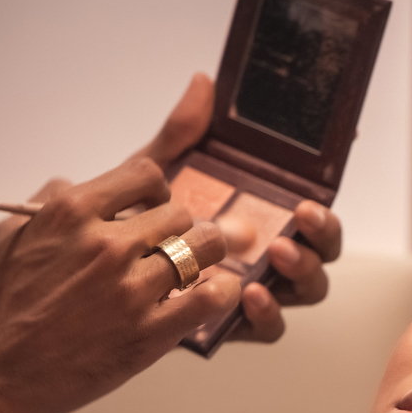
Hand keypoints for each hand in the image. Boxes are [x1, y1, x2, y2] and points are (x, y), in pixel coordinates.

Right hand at [0, 157, 237, 412]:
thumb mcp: (10, 236)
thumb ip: (50, 203)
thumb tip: (82, 185)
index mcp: (71, 212)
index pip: (145, 174)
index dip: (156, 191)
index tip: (153, 208)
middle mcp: (106, 245)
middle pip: (180, 214)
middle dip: (179, 229)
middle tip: (172, 249)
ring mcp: (131, 289)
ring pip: (204, 248)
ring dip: (204, 257)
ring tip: (195, 270)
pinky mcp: (149, 333)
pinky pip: (211, 298)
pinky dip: (221, 292)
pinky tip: (212, 295)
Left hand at [135, 74, 343, 343]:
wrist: (88, 275)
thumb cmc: (134, 224)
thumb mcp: (158, 175)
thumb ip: (182, 136)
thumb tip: (203, 84)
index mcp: (266, 220)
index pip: (312, 218)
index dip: (323, 212)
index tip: (309, 199)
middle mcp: (269, 258)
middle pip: (320, 254)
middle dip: (322, 237)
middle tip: (302, 218)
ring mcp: (256, 291)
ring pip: (302, 292)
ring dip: (301, 271)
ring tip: (277, 252)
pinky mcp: (233, 323)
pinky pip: (267, 328)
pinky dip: (267, 313)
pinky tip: (249, 293)